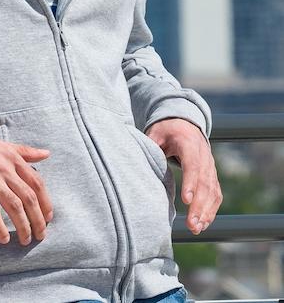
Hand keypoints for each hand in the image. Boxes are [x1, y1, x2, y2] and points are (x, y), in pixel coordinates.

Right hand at [0, 119, 51, 244]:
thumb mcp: (0, 144)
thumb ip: (23, 151)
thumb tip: (46, 154)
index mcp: (12, 157)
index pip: (37, 182)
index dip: (45, 202)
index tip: (48, 217)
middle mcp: (4, 167)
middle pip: (29, 198)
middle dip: (38, 220)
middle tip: (40, 235)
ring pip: (14, 206)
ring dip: (23, 227)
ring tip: (25, 239)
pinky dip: (0, 228)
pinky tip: (3, 238)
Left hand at [146, 117, 221, 233]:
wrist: (185, 125)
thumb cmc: (166, 130)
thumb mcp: (155, 133)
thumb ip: (150, 146)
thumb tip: (139, 162)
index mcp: (189, 144)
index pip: (192, 165)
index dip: (190, 182)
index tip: (186, 200)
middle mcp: (204, 157)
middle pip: (204, 183)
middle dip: (199, 205)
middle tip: (191, 224)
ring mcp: (211, 168)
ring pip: (212, 192)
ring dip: (205, 212)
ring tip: (195, 228)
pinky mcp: (212, 178)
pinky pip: (215, 195)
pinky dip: (211, 210)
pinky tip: (203, 224)